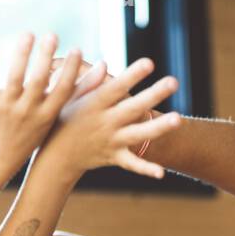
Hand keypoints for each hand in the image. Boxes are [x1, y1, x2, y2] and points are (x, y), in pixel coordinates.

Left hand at [0, 34, 83, 170]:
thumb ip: (79, 90)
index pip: (62, 91)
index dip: (71, 71)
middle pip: (37, 81)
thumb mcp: (58, 114)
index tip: (78, 49)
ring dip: (21, 55)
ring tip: (29, 33)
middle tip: (52, 35)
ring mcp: (7, 108)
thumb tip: (104, 66)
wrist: (1, 155)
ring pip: (13, 79)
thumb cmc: (35, 130)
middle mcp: (28, 111)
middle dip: (45, 57)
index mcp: (47, 114)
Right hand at [41, 57, 180, 178]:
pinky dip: (145, 169)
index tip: (149, 62)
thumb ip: (87, 82)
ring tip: (178, 119)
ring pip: (137, 134)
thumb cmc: (63, 121)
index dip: (132, 76)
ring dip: (157, 128)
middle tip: (174, 81)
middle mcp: (104, 123)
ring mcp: (111, 141)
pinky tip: (162, 173)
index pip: (115, 88)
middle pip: (132, 108)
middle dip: (153, 95)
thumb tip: (105, 63)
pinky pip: (131, 164)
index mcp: (94, 105)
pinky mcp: (114, 157)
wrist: (56, 158)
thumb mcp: (67, 99)